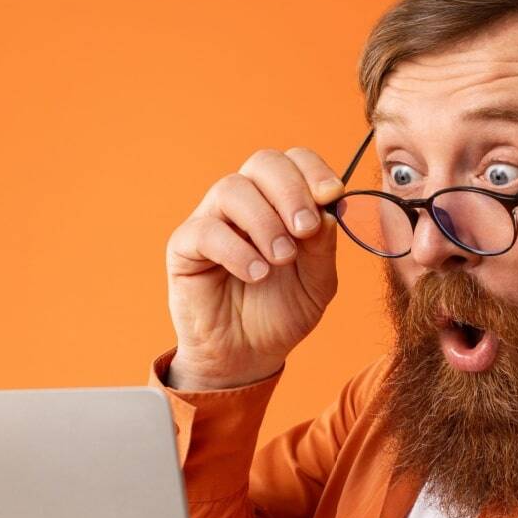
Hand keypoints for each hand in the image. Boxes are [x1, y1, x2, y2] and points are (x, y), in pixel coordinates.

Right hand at [164, 147, 344, 389]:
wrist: (248, 356)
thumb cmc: (281, 313)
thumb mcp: (317, 283)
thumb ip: (324, 247)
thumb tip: (328, 209)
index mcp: (279, 202)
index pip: (294, 161)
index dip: (314, 171)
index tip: (332, 197)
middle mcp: (246, 202)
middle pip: (263, 162)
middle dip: (291, 191)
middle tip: (306, 230)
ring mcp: (212, 220)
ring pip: (233, 189)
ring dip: (265, 222)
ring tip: (281, 260)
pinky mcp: (185, 246)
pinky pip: (206, 230)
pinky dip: (237, 250)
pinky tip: (255, 274)